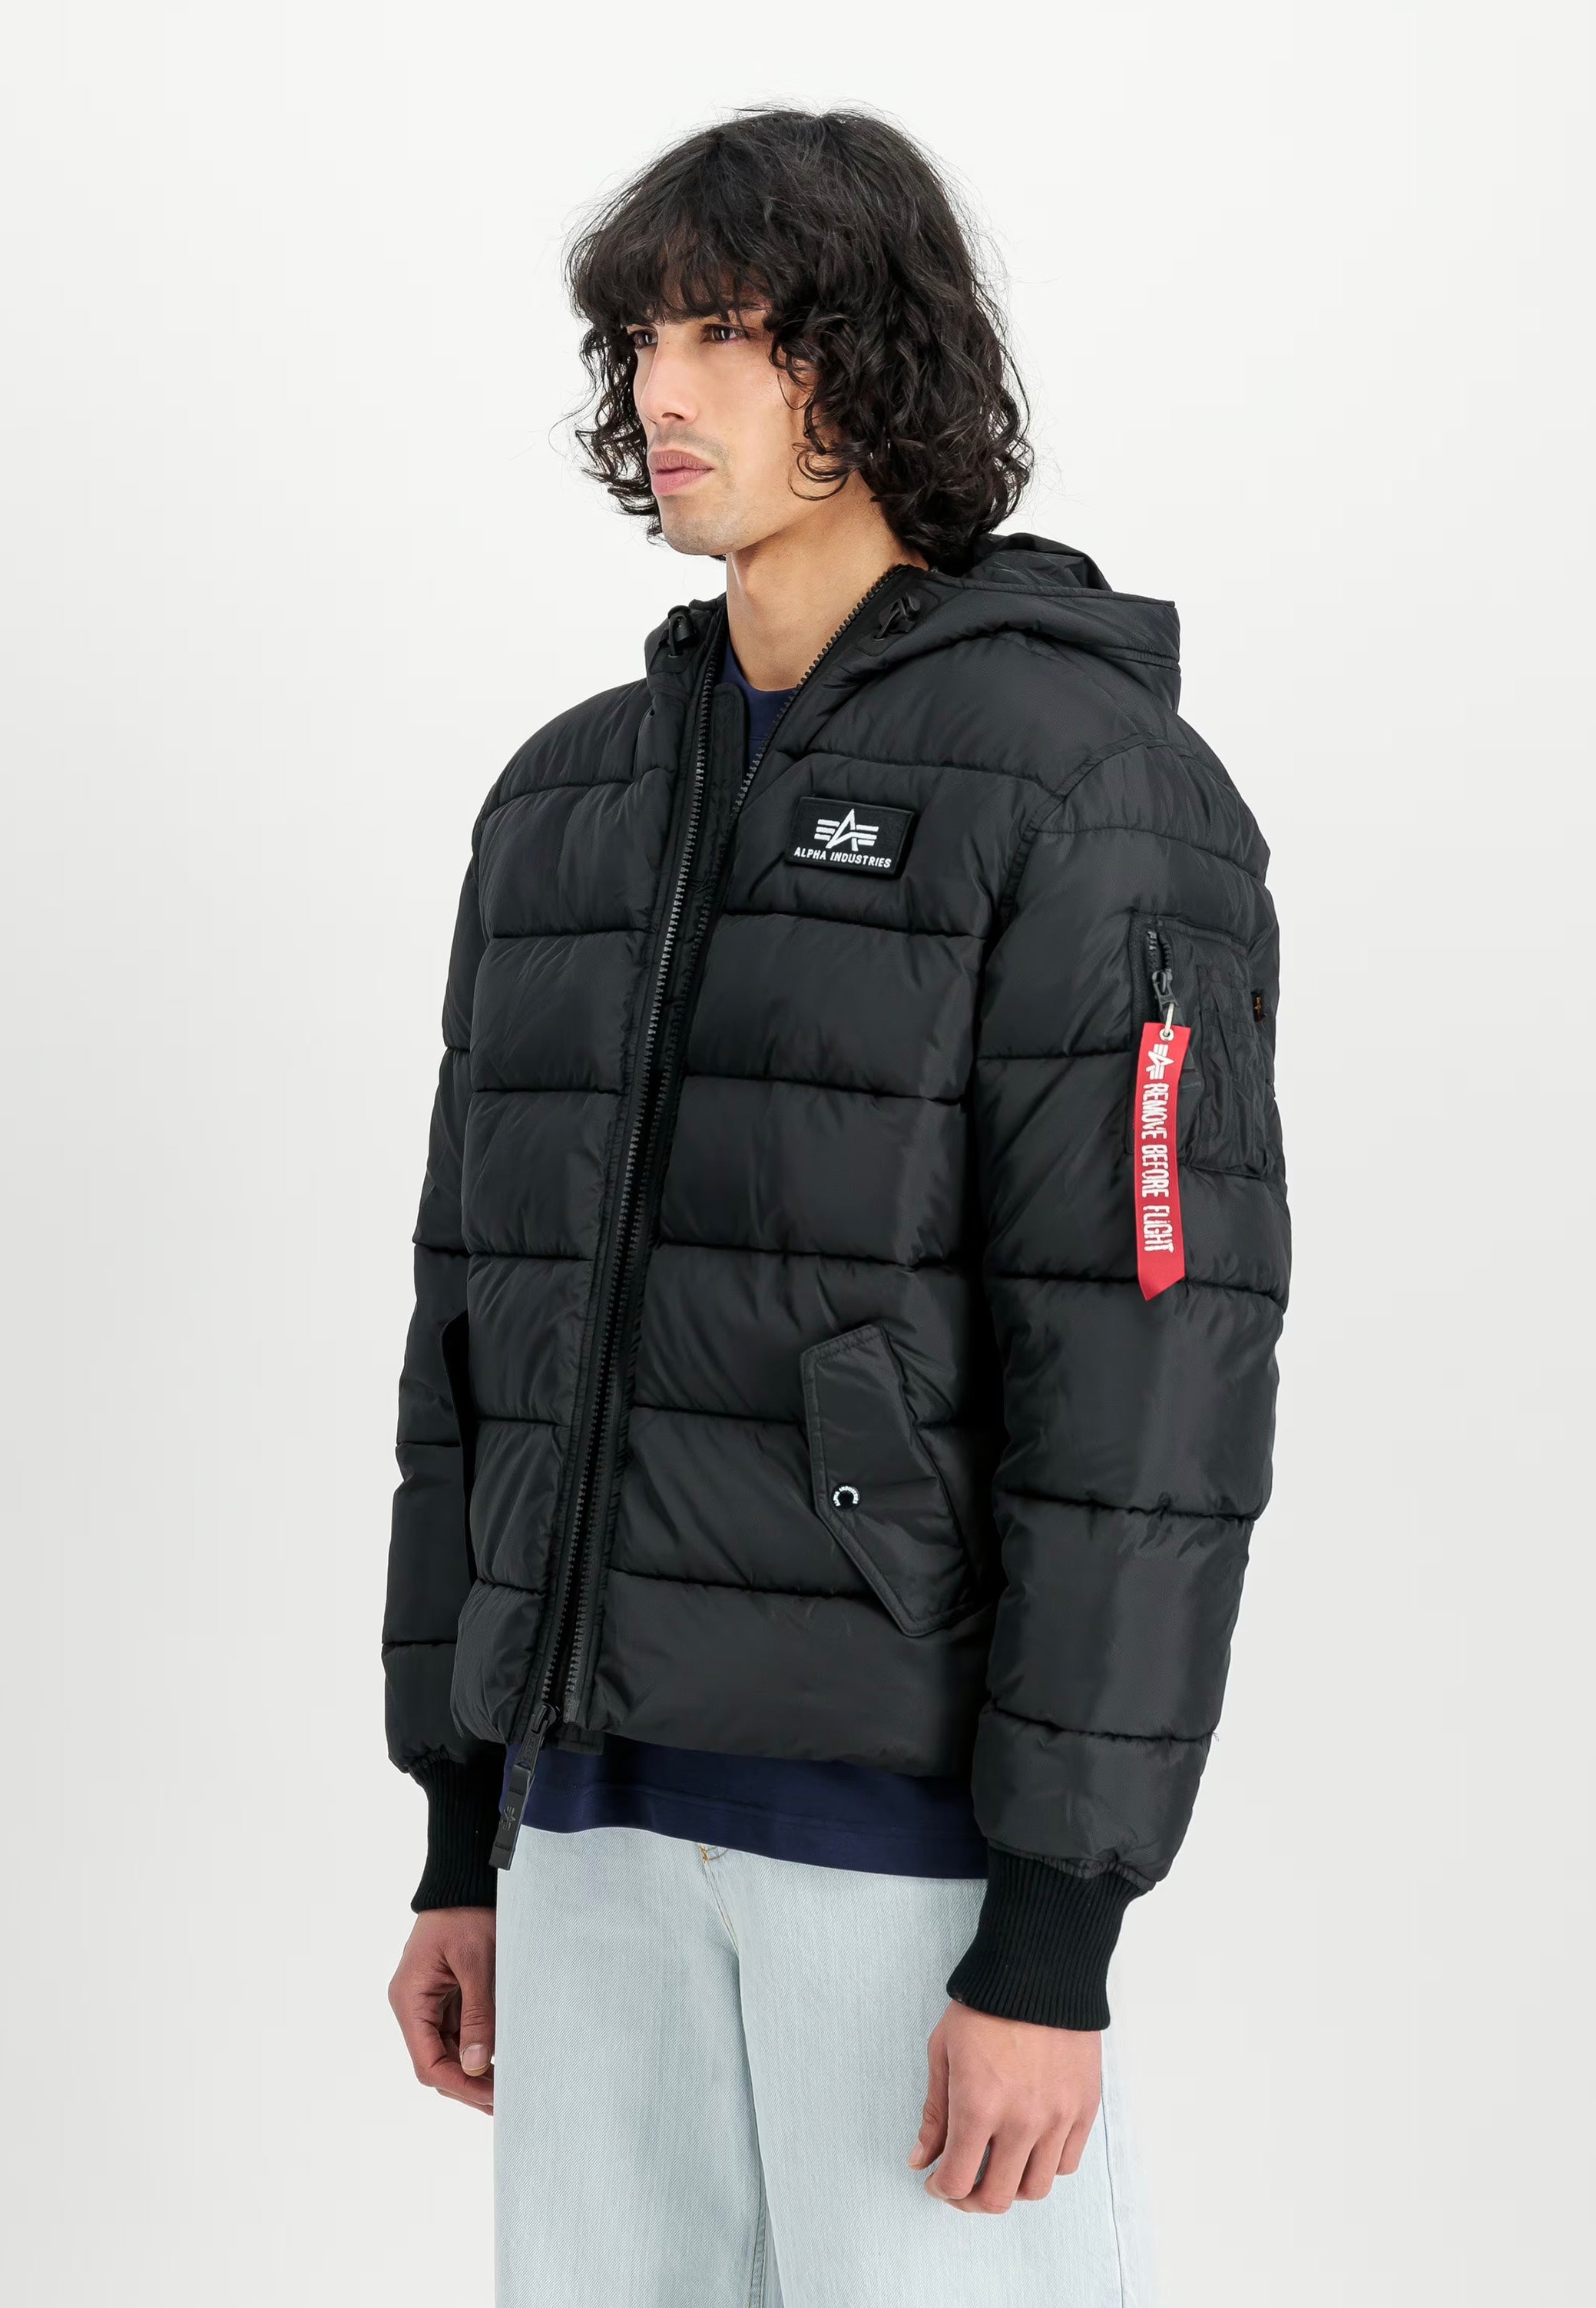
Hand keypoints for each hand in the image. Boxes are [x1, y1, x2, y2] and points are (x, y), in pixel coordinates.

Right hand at [388, 1907, 497, 2114]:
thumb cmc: (468, 1913)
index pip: (428, 2061)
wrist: (466, 1878)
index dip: (459, 2084)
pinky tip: (501, 2060)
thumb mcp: (477, 1963)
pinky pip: (459, 2031)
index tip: (491, 2096)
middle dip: (468, 2084)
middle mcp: (414, 2005)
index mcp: (410, 1999)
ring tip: (507, 2088)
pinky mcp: (447, 1995)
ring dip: (474, 2070)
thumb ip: (478, 2015)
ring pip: (448, 2051)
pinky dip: (478, 2048)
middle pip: (436, 2062)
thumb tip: (476, 2065)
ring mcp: (430, 2001)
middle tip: (504, 2102)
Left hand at [909, 1999, 1100, 2211]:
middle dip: (973, 2199)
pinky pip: (1067, 2162)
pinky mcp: (1084, 2108)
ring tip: (998, 2165)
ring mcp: (1057, 2117)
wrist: (1039, 1969)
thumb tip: (922, 2160)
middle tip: (964, 2183)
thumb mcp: (943, 2052)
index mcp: (978, 2106)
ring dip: (1012, 2186)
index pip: (958, 2181)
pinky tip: (1029, 2145)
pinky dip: (1046, 2165)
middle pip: (999, 2198)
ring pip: (1036, 2188)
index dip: (942, 2190)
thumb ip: (934, 2113)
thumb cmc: (985, 2005)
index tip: (937, 2181)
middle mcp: (1020, 2121)